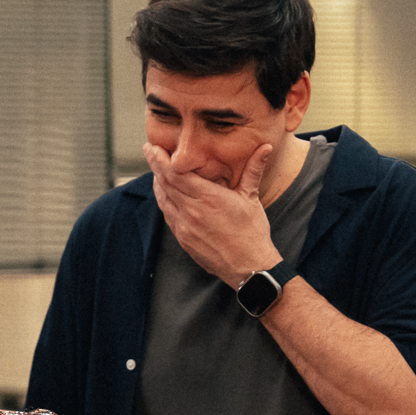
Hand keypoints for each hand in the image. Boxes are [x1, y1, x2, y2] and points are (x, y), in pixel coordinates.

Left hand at [143, 140, 281, 285]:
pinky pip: (167, 214)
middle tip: (149, 150)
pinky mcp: (182, 238)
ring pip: (163, 198)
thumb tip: (266, 147)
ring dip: (157, 182)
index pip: (176, 174)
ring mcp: (184, 226)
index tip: (154, 147)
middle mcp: (192, 211)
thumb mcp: (251, 198)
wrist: (248, 267)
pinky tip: (164, 191)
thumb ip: (253, 170)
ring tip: (155, 168)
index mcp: (208, 198)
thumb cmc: (252, 233)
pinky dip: (163, 199)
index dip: (161, 159)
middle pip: (165, 183)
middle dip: (155, 165)